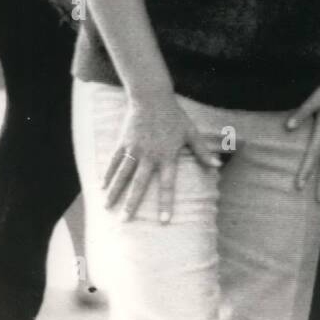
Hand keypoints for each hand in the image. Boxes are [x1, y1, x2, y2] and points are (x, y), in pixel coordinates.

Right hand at [103, 87, 223, 222]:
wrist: (152, 98)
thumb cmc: (175, 116)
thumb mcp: (191, 133)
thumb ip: (203, 151)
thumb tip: (218, 165)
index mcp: (167, 156)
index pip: (168, 185)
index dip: (166, 203)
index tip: (164, 221)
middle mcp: (149, 156)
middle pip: (139, 184)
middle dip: (131, 204)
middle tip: (124, 221)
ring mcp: (134, 149)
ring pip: (122, 175)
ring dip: (114, 192)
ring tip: (107, 208)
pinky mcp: (123, 142)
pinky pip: (114, 162)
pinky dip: (107, 174)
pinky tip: (101, 187)